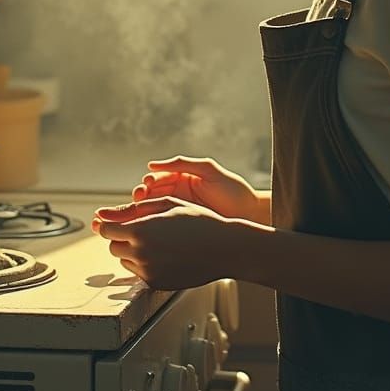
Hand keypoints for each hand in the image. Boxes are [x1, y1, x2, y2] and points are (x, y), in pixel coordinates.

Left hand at [92, 195, 233, 289]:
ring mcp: (149, 271)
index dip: (110, 223)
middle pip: (113, 247)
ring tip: (157, 241)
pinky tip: (165, 253)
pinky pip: (139, 273)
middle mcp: (141, 253)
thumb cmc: (198, 221)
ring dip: (133, 250)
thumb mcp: (167, 205)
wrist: (223, 248)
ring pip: (125, 260)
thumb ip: (133, 209)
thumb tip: (104, 215)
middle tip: (143, 229)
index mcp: (141, 230)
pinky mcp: (157, 284)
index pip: (106, 230)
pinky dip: (145, 264)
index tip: (118, 220)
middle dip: (122, 237)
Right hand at [132, 155, 263, 222]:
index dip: (149, 182)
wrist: (251, 215)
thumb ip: (182, 163)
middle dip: (142, 195)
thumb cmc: (233, 190)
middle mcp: (179, 195)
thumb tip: (152, 164)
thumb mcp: (208, 170)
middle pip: (152, 194)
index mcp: (183, 179)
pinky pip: (164, 225)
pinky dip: (153, 224)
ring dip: (144, 210)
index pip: (158, 179)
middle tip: (138, 198)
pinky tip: (148, 226)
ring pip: (154, 210)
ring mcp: (180, 212)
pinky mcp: (184, 227)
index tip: (145, 185)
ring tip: (139, 211)